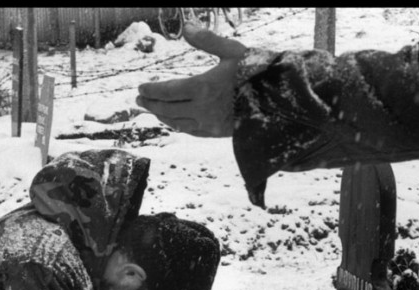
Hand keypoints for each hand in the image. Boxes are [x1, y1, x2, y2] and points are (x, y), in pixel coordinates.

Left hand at [136, 21, 246, 136]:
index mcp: (204, 87)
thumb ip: (207, 40)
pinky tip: (174, 122)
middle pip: (168, 109)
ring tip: (153, 110)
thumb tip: (186, 26)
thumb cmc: (257, 71)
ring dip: (162, 116)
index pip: (168, 91)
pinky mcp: (218, 133)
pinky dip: (179, 126)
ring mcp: (210, 124)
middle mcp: (203, 109)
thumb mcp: (233, 50)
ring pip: (178, 123)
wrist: (280, 100)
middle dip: (151, 104)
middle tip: (139, 100)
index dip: (152, 90)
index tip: (140, 87)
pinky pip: (192, 131)